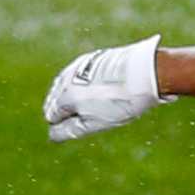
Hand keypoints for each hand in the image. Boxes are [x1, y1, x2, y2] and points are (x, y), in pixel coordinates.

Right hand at [43, 34, 169, 142]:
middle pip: (54, 97)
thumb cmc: (120, 102)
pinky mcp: (91, 58)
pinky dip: (76, 83)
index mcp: (66, 96)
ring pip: (64, 83)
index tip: (63, 130)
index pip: (51, 113)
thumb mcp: (95, 123)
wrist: (142, 73)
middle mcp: (68, 78)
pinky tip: (86, 89)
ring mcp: (79, 66)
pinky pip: (76, 73)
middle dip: (58, 109)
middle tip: (65, 119)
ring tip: (75, 106)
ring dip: (65, 95)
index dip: (57, 124)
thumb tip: (52, 136)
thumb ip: (71, 129)